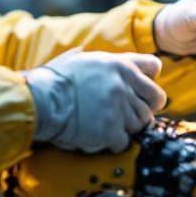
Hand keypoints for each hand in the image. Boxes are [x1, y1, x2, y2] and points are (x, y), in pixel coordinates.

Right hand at [23, 49, 167, 152]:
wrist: (39, 101)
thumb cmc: (52, 80)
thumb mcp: (76, 59)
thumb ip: (94, 59)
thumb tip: (84, 53)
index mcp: (119, 64)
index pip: (154, 67)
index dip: (148, 81)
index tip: (140, 91)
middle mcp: (124, 84)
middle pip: (156, 100)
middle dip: (146, 108)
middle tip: (130, 115)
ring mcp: (119, 108)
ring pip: (142, 123)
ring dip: (127, 127)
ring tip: (107, 126)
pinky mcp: (111, 131)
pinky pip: (125, 141)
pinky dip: (114, 143)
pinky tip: (99, 138)